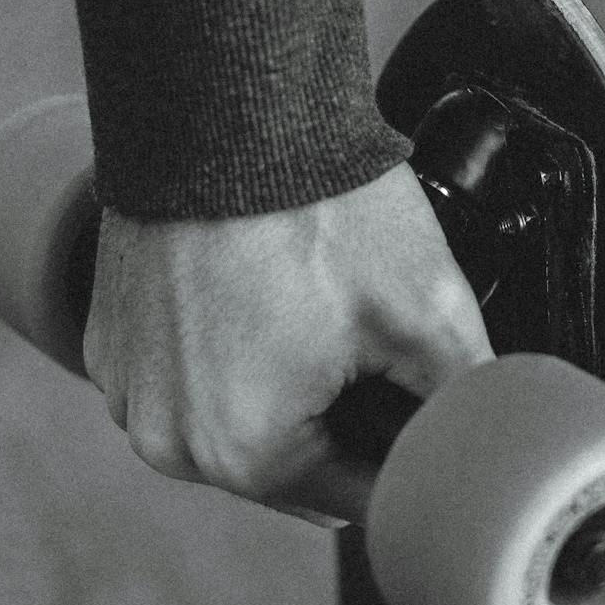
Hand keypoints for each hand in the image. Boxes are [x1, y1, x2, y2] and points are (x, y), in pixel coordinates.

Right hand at [84, 163, 493, 523]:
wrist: (222, 106)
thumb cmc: (316, 204)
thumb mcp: (429, 309)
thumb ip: (471, 400)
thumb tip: (495, 450)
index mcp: (242, 456)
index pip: (360, 498)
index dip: (409, 455)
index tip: (428, 405)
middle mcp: (170, 443)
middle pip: (296, 467)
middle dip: (343, 421)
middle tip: (373, 340)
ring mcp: (128, 394)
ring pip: (241, 424)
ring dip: (283, 392)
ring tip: (312, 313)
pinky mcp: (110, 347)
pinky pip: (188, 381)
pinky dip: (226, 356)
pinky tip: (259, 300)